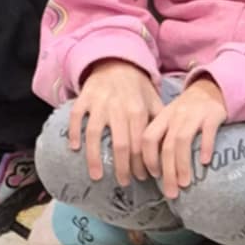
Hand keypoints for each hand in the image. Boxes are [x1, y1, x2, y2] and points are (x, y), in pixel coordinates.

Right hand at [66, 61, 161, 185]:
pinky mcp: (84, 98)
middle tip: (124, 182)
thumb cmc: (136, 87)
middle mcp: (118, 108)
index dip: (142, 164)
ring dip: (95, 157)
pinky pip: (77, 117)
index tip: (143, 178)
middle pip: (120, 144)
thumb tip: (170, 150)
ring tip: (97, 176)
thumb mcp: (154, 101)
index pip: (141, 145)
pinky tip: (74, 148)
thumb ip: (160, 124)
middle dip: (122, 167)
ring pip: (95, 134)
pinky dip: (74, 132)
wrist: (115, 61)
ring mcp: (99, 103)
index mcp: (138, 111)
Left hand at [140, 74, 228, 199]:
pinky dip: (205, 147)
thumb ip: (161, 137)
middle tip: (170, 192)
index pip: (148, 138)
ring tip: (185, 184)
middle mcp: (175, 116)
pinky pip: (207, 132)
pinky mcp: (212, 115)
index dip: (147, 158)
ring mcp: (194, 115)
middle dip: (166, 171)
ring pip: (182, 141)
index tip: (151, 176)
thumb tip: (152, 169)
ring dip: (182, 164)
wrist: (211, 87)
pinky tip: (204, 163)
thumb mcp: (170, 118)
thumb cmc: (187, 109)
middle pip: (166, 145)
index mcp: (162, 117)